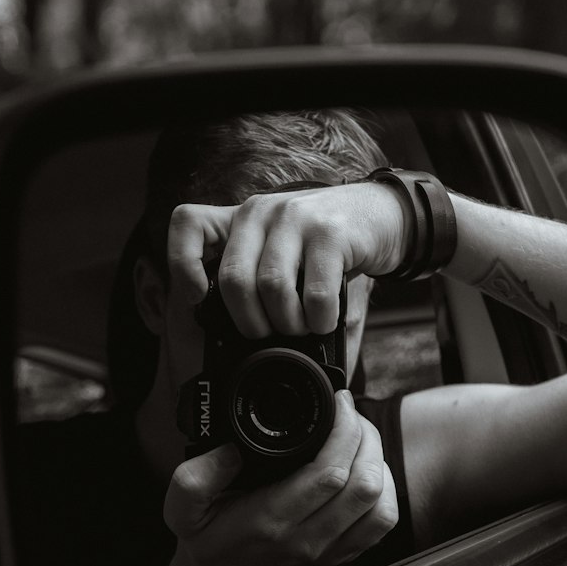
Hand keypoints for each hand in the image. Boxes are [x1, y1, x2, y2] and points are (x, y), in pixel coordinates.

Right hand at [163, 390, 398, 565]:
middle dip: (366, 438)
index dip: (344, 431)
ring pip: (381, 504)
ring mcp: (329, 550)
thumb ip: (194, 478)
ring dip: (379, 463)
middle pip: (365, 484)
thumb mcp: (181, 508)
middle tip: (350, 414)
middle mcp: (307, 538)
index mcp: (271, 519)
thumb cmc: (206, 540)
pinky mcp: (342, 556)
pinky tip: (366, 470)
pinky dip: (385, 490)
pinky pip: (382, 523)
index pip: (328, 474)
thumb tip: (230, 450)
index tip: (338, 403)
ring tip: (360, 439)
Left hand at [167, 182, 408, 337]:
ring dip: (288, 322)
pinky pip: (315, 292)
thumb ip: (257, 286)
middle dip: (251, 322)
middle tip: (270, 333)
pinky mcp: (330, 232)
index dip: (183, 265)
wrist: (383, 216)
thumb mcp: (285, 256)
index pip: (188, 224)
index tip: (199, 298)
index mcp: (241, 220)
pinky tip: (326, 320)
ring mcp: (295, 218)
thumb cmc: (326, 248)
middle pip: (234, 279)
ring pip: (271, 287)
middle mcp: (261, 212)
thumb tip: (236, 352)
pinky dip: (319, 319)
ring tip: (303, 327)